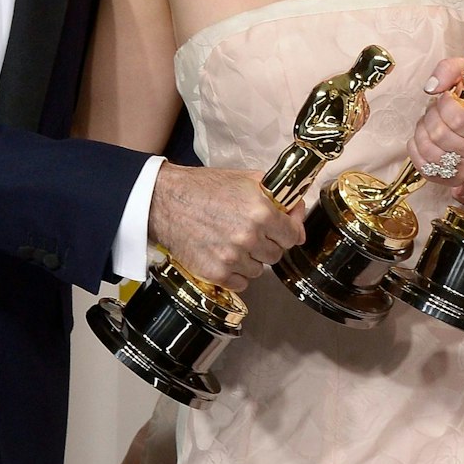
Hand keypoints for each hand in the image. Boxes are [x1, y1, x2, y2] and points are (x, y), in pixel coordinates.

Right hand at [147, 163, 303, 290]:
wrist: (166, 201)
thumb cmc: (204, 188)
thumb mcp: (246, 179)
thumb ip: (276, 194)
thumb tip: (296, 208)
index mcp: (261, 212)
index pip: (293, 235)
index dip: (289, 231)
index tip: (285, 230)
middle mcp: (249, 237)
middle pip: (276, 254)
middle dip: (268, 244)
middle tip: (252, 234)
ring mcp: (232, 258)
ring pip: (259, 270)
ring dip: (251, 260)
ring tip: (234, 243)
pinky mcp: (216, 273)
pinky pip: (241, 284)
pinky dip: (236, 274)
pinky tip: (225, 257)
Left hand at [408, 56, 463, 186]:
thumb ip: (449, 70)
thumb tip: (431, 88)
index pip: (457, 120)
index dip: (443, 105)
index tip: (446, 97)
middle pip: (440, 135)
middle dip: (430, 116)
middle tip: (435, 108)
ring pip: (430, 152)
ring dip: (421, 131)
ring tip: (428, 122)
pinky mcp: (453, 179)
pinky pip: (425, 168)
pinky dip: (416, 150)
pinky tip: (423, 138)